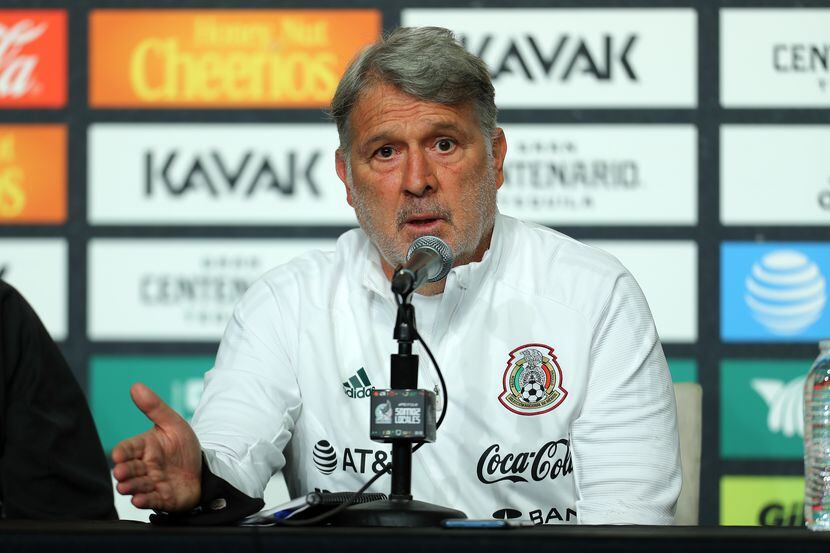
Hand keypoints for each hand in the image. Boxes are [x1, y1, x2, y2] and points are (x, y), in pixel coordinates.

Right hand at [112, 383, 201, 511]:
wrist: (203, 469)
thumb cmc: (183, 446)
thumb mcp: (173, 424)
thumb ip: (154, 407)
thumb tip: (135, 386)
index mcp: (145, 447)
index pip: (128, 448)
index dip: (122, 452)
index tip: (117, 454)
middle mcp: (145, 466)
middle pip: (129, 469)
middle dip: (123, 472)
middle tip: (120, 473)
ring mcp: (152, 483)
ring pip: (137, 485)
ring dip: (131, 487)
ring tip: (127, 487)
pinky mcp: (161, 498)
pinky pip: (151, 500)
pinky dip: (144, 500)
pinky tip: (139, 499)